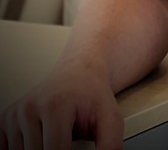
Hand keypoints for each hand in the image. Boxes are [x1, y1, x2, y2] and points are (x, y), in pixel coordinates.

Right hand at [0, 65, 123, 149]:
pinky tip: (40, 141)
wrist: (79, 72)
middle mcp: (30, 108)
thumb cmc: (93, 95)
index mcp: (54, 105)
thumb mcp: (111, 118)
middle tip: (68, 142)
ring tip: (56, 140)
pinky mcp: (6, 120)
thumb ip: (110, 145)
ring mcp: (15, 114)